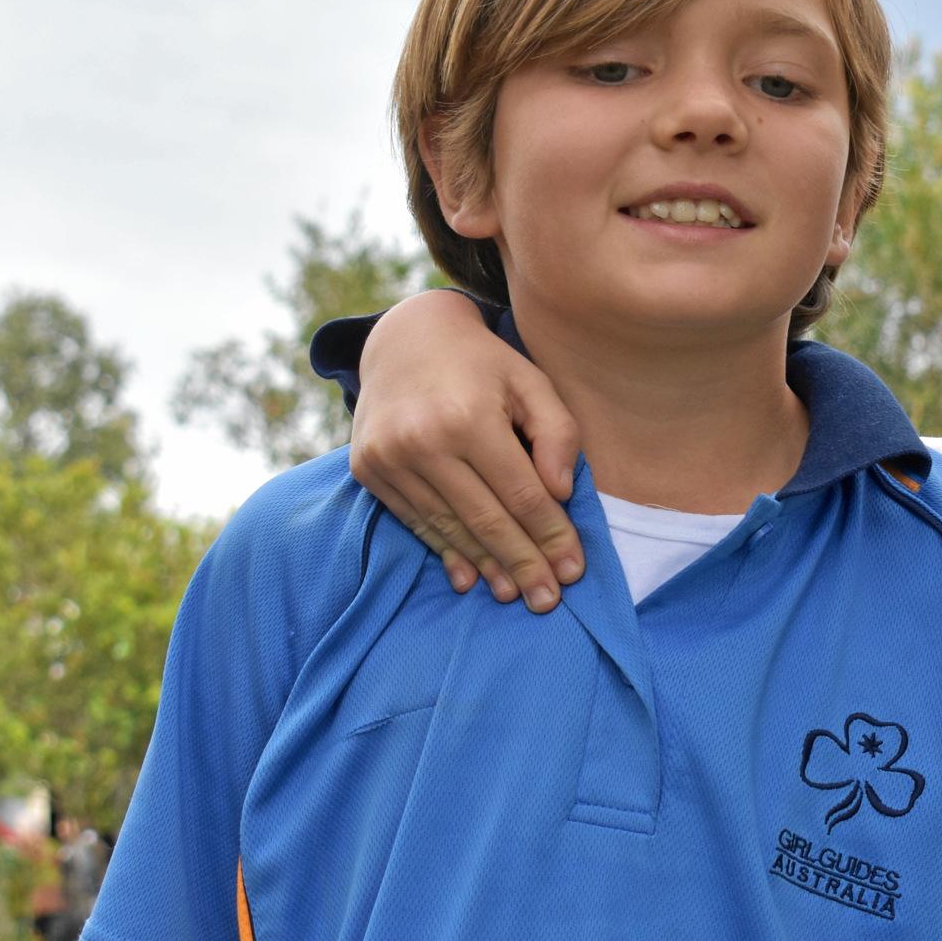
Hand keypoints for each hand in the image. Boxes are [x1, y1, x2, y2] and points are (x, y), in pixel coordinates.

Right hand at [349, 289, 587, 610]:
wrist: (404, 339)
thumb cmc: (483, 364)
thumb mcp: (531, 381)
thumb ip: (557, 432)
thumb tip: (562, 493)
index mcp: (469, 417)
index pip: (521, 494)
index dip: (551, 536)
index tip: (573, 570)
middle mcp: (423, 441)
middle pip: (486, 519)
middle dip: (523, 564)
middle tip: (548, 601)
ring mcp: (389, 458)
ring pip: (449, 527)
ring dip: (486, 566)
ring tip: (515, 594)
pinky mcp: (368, 470)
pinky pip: (415, 521)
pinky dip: (445, 551)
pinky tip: (469, 577)